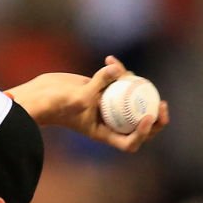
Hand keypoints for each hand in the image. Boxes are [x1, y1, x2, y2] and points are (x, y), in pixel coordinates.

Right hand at [9, 55, 168, 152]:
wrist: (39, 96)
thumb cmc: (54, 105)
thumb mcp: (77, 97)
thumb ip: (98, 84)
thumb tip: (116, 68)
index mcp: (104, 133)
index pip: (129, 142)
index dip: (143, 134)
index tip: (148, 117)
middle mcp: (108, 122)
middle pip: (139, 126)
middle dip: (156, 119)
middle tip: (163, 105)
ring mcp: (107, 105)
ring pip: (132, 101)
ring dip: (138, 89)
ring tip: (132, 75)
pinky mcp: (102, 89)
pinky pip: (118, 81)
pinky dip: (116, 71)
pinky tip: (109, 60)